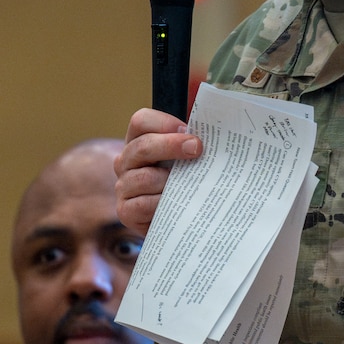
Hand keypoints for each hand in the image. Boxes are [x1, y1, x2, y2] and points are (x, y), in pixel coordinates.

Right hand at [113, 108, 203, 233]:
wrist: (176, 222)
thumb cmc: (183, 184)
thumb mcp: (187, 160)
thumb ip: (193, 144)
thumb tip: (220, 130)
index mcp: (139, 141)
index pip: (141, 121)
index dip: (164, 123)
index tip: (189, 130)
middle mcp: (126, 161)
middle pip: (142, 145)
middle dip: (171, 146)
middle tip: (197, 149)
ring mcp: (123, 186)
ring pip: (144, 177)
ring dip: (171, 181)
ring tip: (191, 185)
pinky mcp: (126, 211)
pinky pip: (143, 204)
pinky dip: (163, 203)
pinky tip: (178, 205)